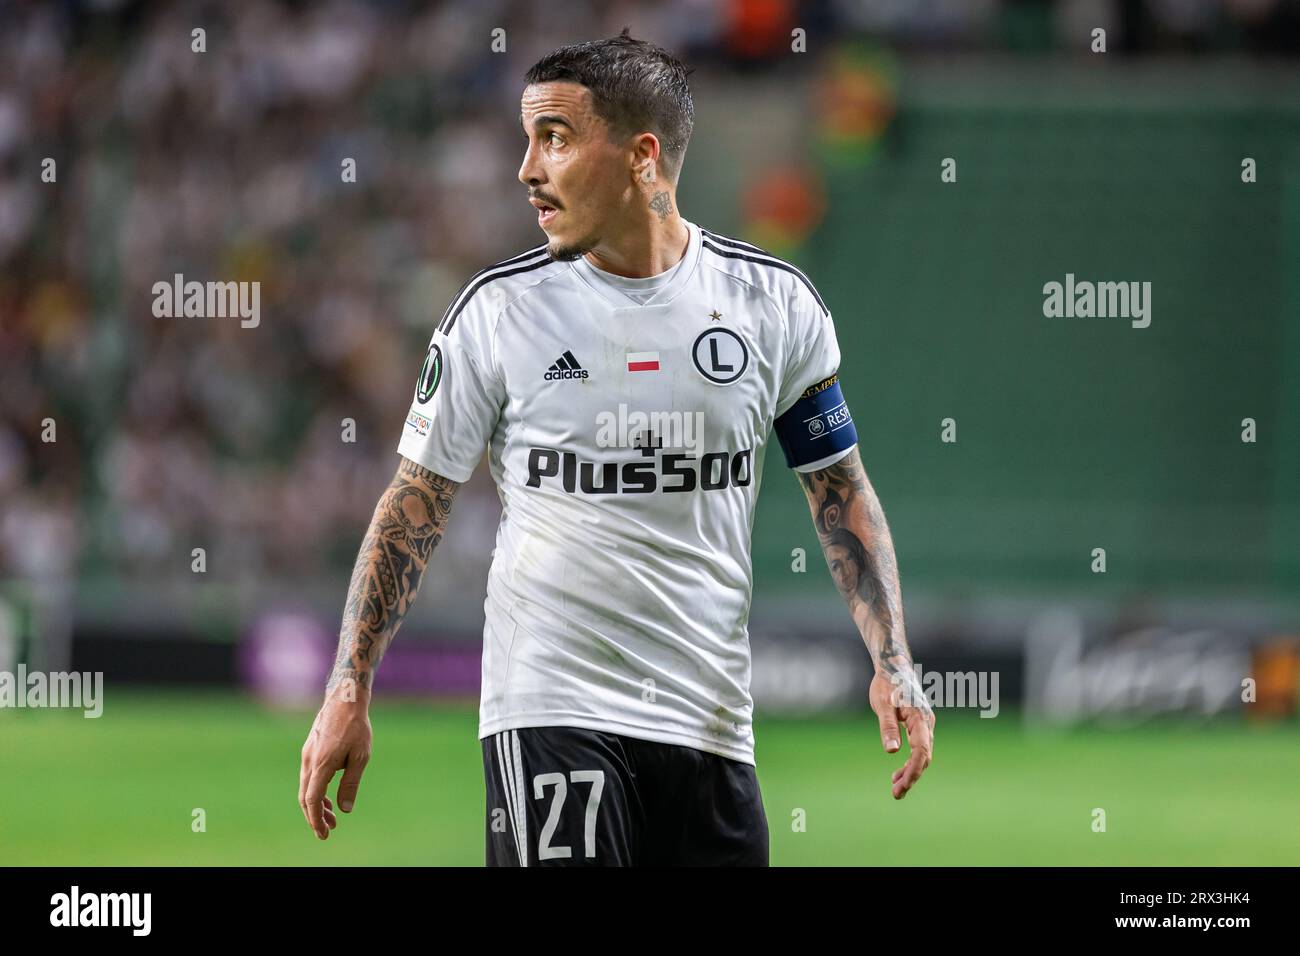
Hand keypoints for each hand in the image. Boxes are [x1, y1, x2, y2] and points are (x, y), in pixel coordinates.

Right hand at [299, 685, 371, 839]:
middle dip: (315, 816)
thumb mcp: (360, 757)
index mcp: (321, 764)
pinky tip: (328, 796)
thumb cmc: (356, 727)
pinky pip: (309, 777)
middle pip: (305, 797)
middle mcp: (309, 761)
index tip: (323, 833)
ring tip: (332, 817)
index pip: (312, 799)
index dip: (316, 819)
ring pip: (306, 787)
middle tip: (328, 831)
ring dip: (317, 804)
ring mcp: (307, 755)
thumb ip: (350, 783)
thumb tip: (344, 809)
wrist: (344, 700)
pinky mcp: (310, 751)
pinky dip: (316, 790)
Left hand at [869, 669, 934, 799]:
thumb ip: (888, 727)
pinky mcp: (919, 725)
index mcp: (920, 718)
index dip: (913, 770)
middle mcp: (927, 723)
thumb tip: (891, 751)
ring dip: (911, 772)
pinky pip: (919, 748)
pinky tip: (898, 772)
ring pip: (923, 754)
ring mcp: (925, 725)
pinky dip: (910, 762)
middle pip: (924, 756)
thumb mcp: (882, 705)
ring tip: (896, 789)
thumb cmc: (887, 684)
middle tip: (896, 794)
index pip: (921, 750)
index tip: (902, 785)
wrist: (894, 666)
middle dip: (912, 776)